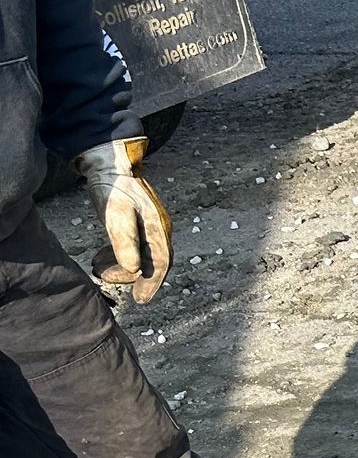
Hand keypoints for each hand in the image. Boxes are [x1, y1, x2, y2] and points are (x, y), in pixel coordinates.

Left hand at [76, 137, 171, 300]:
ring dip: (121, 265)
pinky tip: (102, 255)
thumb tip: (133, 269)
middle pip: (151, 261)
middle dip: (131, 276)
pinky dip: (119, 254)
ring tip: (98, 267)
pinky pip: (133, 245)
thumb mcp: (116, 214)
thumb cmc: (112, 186)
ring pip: (141, 254)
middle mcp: (158, 227)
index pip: (160, 263)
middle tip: (107, 279)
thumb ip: (124, 242)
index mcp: (158, 227)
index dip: (151, 283)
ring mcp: (149, 223)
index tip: (140, 299)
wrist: (107, 158)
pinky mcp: (138, 219)